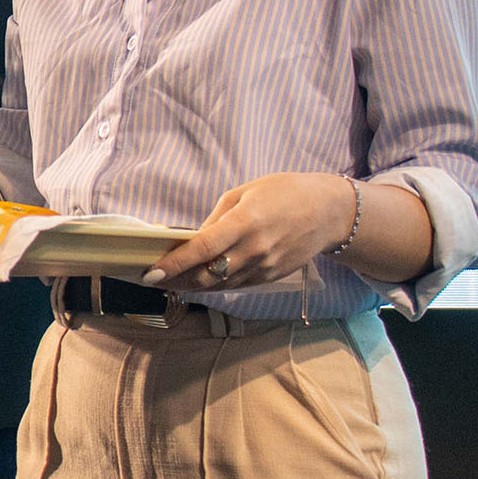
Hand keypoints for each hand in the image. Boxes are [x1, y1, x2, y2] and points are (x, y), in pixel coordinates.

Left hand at [141, 173, 355, 289]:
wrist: (328, 212)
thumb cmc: (284, 193)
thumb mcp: (245, 193)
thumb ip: (216, 219)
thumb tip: (192, 239)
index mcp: (246, 223)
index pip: (202, 250)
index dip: (174, 264)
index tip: (150, 272)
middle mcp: (254, 250)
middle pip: (206, 275)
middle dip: (174, 280)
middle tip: (149, 279)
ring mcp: (264, 267)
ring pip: (218, 285)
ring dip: (189, 285)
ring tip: (165, 281)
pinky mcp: (270, 277)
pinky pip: (234, 285)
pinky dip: (212, 285)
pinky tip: (194, 281)